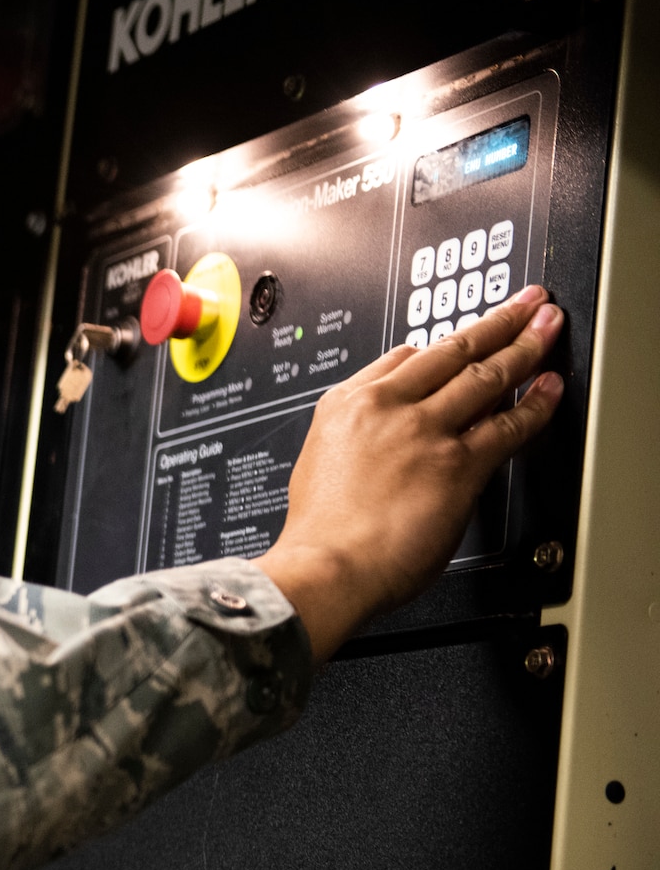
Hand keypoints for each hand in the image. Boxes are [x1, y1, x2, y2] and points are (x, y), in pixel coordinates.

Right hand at [256, 284, 563, 662]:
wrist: (326, 565)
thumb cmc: (319, 532)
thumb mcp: (318, 464)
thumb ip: (354, 439)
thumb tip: (379, 442)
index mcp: (346, 405)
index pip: (403, 357)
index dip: (443, 347)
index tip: (463, 341)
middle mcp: (386, 407)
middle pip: (451, 351)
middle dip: (496, 323)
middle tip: (524, 304)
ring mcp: (423, 432)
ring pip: (484, 376)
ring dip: (524, 346)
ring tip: (547, 327)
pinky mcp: (456, 464)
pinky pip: (507, 425)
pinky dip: (536, 403)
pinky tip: (550, 387)